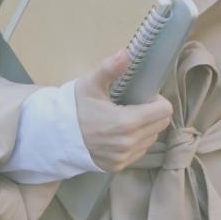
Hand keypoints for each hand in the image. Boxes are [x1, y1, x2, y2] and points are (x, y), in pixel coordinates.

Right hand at [73, 50, 173, 172]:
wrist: (56, 135)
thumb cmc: (76, 107)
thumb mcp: (91, 84)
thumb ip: (109, 68)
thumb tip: (125, 53)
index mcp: (127, 122)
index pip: (164, 111)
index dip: (157, 100)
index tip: (143, 96)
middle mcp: (129, 143)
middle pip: (161, 125)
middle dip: (153, 113)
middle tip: (134, 105)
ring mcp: (124, 157)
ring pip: (151, 138)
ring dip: (146, 128)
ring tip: (127, 119)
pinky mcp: (118, 166)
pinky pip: (139, 151)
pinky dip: (136, 141)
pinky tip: (120, 133)